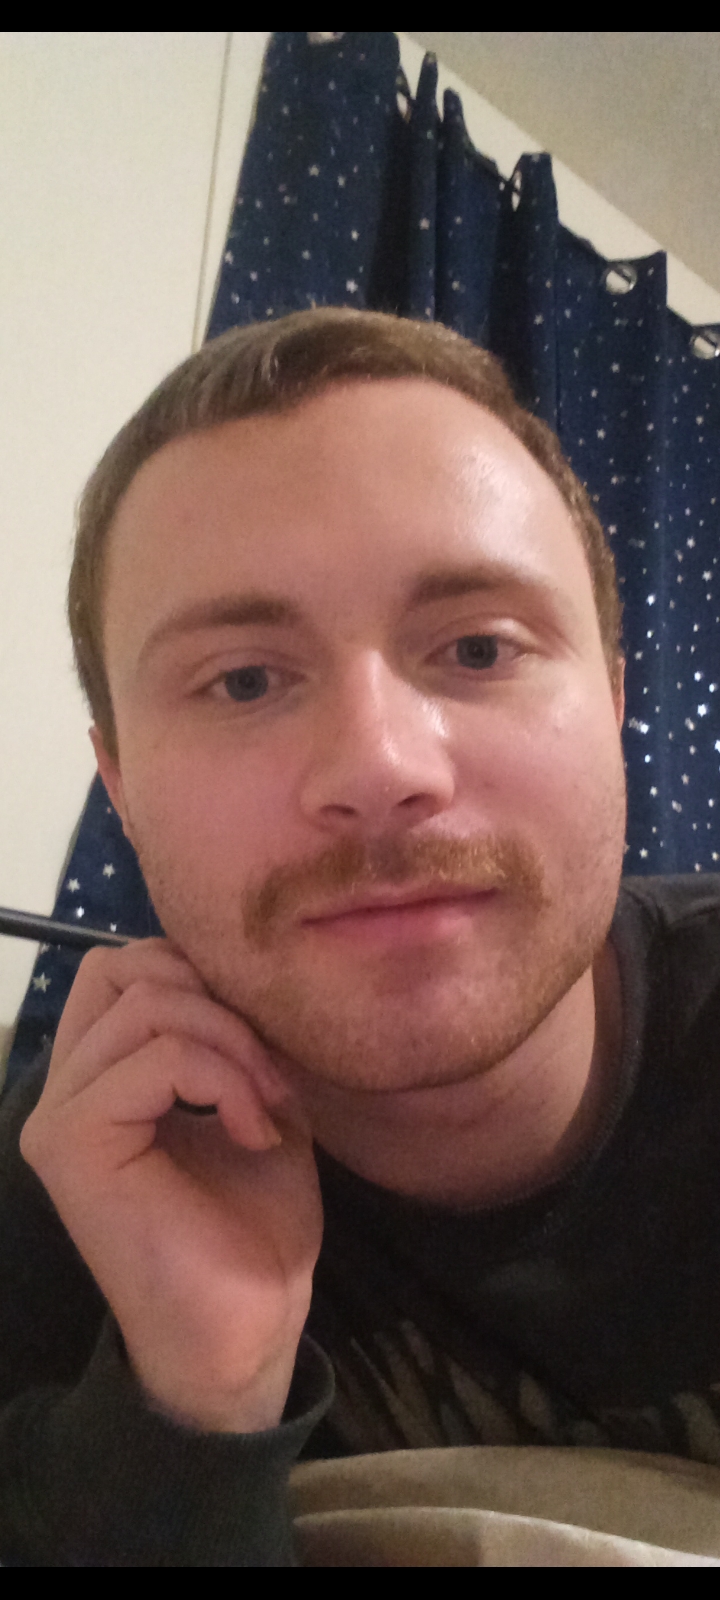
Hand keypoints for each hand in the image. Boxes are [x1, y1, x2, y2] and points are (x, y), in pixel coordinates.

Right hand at [20, 939, 322, 1432]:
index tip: (264, 1050)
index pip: (124, 968)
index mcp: (99, 1078)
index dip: (202, 979)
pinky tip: (255, 1132)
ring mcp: (60, 1116)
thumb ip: (231, 1037)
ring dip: (231, 1044)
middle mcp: (64, 1090)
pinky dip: (225, 1080)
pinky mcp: (74, 1144)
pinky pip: (156, 1059)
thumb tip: (242, 973)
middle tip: (268, 1074)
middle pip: (123, 968)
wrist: (246, 1332)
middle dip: (215, 1001)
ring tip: (266, 1107)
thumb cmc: (252, 1231)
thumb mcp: (255, 1104)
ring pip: (145, 1004)